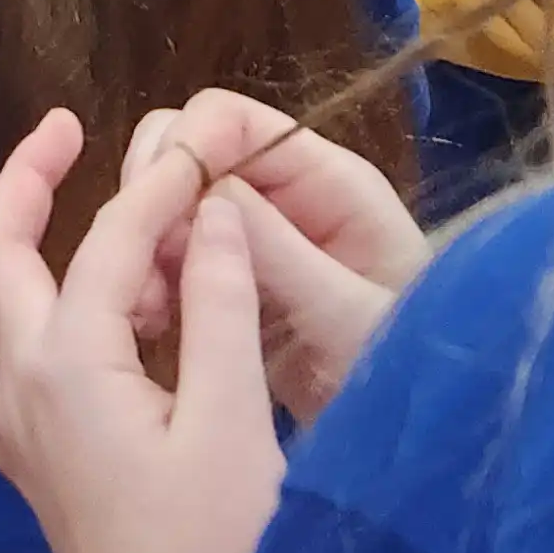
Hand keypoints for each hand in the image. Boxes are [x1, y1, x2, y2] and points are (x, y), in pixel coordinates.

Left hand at [0, 114, 284, 552]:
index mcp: (69, 366)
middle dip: (20, 186)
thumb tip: (210, 212)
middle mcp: (20, 389)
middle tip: (59, 128)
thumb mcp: (235, 423)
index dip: (156, 189)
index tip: (201, 147)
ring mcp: (14, 433)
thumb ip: (221, 309)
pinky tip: (7, 308)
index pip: (107, 244)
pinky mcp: (28, 468)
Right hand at [120, 92, 425, 423]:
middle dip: (153, 194)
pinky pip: (169, 252)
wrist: (416, 433)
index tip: (153, 209)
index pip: (231, 119)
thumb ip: (280, 251)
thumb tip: (204, 191)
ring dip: (143, 241)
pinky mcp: (233, 277)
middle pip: (188, 147)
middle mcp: (285, 192)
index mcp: (326, 181)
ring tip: (144, 310)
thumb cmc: (406, 369)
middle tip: (138, 266)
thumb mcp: (347, 315)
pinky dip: (147, 277)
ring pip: (169, 201)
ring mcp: (256, 234)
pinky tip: (150, 323)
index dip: (184, 148)